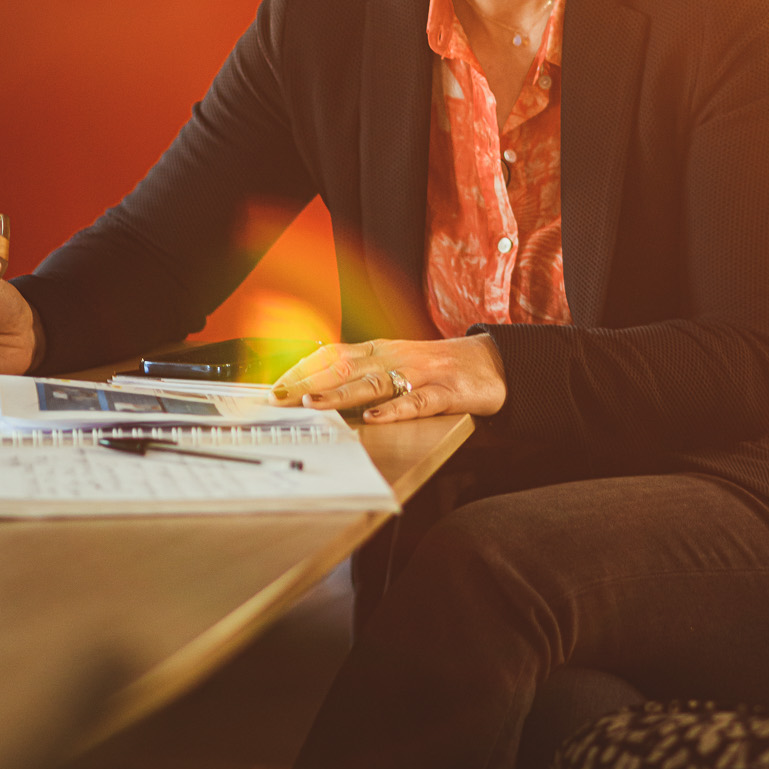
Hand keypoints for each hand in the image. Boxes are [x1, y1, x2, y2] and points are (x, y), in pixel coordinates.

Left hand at [270, 335, 506, 422]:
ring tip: (315, 403)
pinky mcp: (446, 393)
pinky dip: (394, 410)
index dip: (303, 368)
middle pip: (346, 368)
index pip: (334, 354)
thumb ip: (363, 371)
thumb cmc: (438, 365)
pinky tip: (374, 417)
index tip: (275, 385)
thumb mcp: (397, 362)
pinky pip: (417, 402)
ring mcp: (421, 374)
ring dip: (342, 394)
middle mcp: (395, 358)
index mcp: (381, 350)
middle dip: (310, 382)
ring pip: (375, 383)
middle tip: (280, 397)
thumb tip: (318, 385)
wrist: (492, 362)